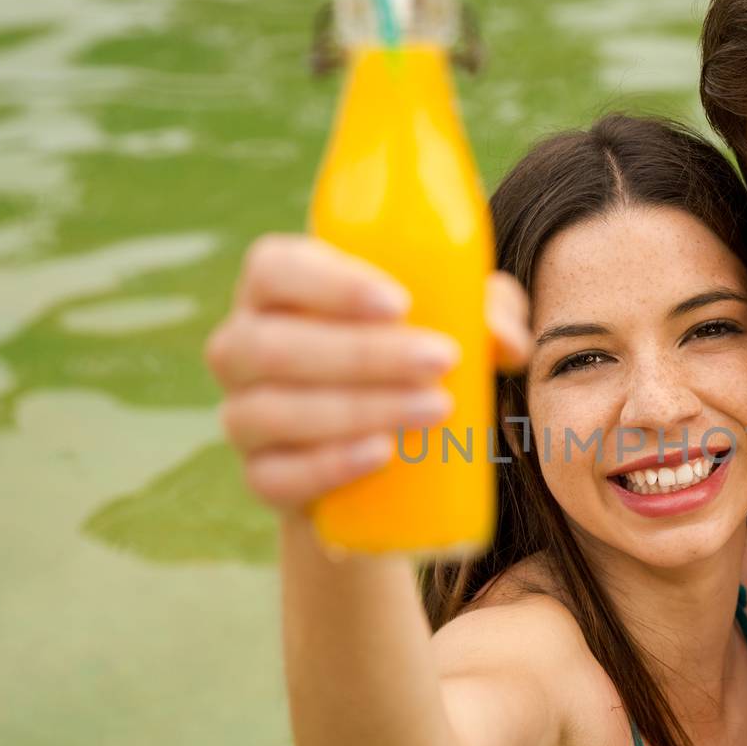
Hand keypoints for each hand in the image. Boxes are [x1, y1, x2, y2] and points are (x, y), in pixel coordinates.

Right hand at [205, 234, 530, 510]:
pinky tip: (379, 453)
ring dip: (359, 409)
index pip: (275, 269)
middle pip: (275, 345)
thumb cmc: (414, 357)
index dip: (329, 285)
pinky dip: (328, 465)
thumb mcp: (455, 322)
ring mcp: (242, 414)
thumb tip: (505, 341)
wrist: (386, 466)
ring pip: (273, 410)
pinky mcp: (260, 475)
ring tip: (435, 409)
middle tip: (441, 362)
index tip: (400, 304)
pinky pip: (274, 476)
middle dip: (364, 355)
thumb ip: (486, 311)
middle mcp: (241, 346)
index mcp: (276, 288)